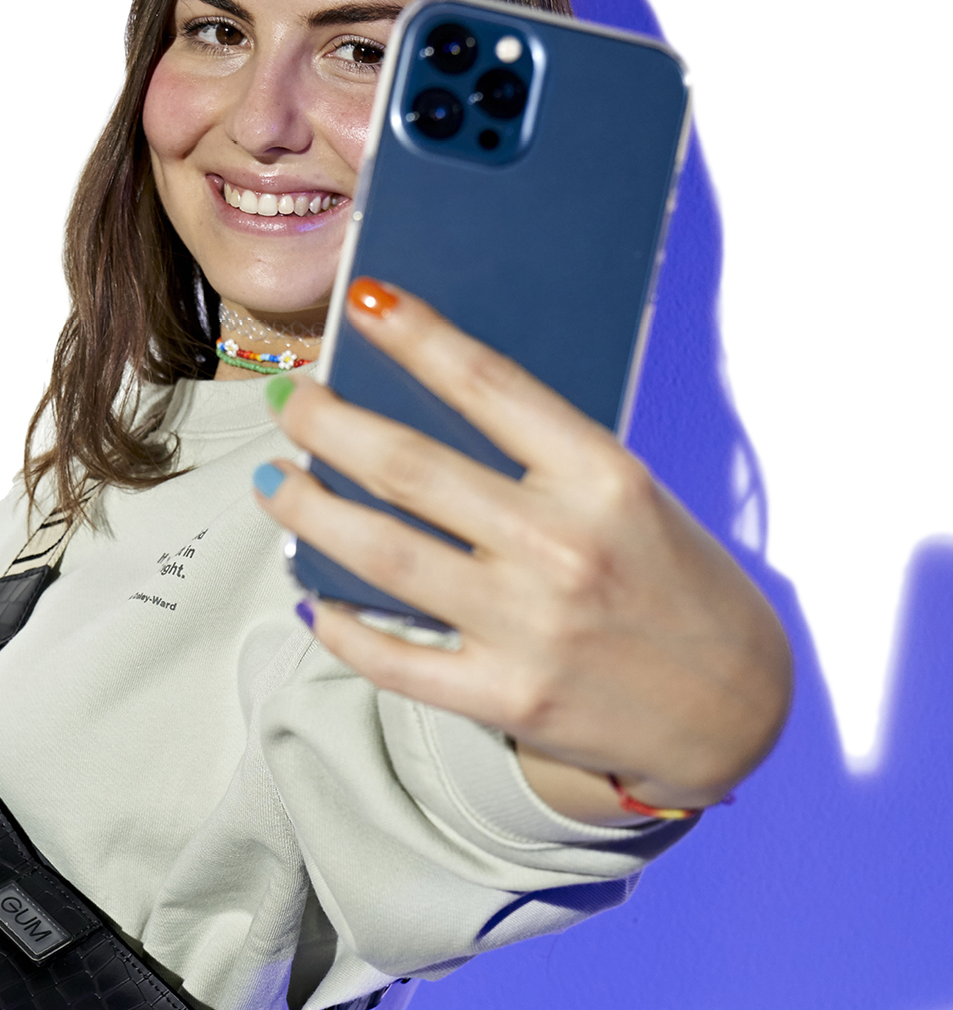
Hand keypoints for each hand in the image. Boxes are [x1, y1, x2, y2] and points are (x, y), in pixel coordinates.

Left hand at [254, 279, 791, 825]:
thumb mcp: (629, 497)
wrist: (735, 710)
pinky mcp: (509, 697)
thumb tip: (420, 417)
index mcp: (605, 477)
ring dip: (311, 509)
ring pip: (383, 553)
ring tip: (274, 482)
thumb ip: (540, 461)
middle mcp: (565, 546)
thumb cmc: (673, 580)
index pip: (492, 384)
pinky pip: (395, 658)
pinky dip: (339, 625)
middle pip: (411, 466)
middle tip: (289, 401)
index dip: (419, 335)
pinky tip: (309, 597)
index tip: (365, 299)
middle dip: (328, 423)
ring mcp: (533, 627)